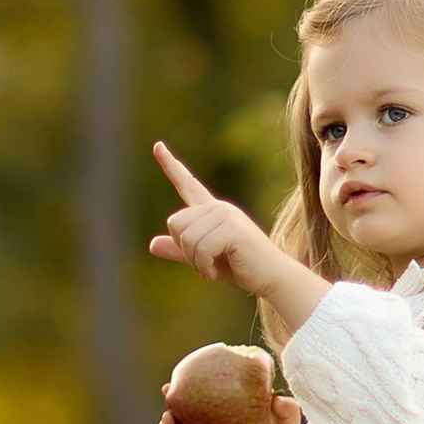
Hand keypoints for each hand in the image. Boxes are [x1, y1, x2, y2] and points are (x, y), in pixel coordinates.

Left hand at [147, 141, 303, 303]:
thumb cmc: (240, 267)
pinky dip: (203, 267)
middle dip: (185, 250)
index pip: (187, 184)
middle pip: (175, 223)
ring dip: (195, 261)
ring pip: (186, 239)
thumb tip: (152, 244)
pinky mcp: (233, 229)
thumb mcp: (203, 259)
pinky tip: (214, 272)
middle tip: (206, 262)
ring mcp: (227, 216)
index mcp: (211, 211)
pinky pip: (200, 249)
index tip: (157, 146)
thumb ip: (180, 251)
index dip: (170, 165)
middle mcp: (218, 208)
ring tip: (213, 267)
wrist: (271, 277)